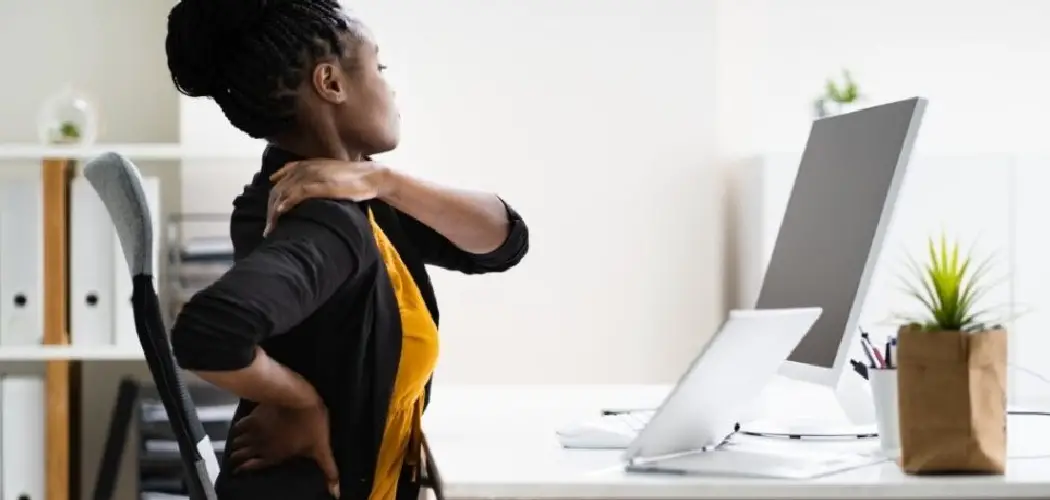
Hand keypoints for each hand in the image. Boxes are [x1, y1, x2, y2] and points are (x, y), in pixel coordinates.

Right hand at [228, 403, 339, 497]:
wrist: (296, 397)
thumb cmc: (310, 423)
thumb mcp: (321, 448)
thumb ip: (328, 469)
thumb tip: (336, 492)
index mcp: (274, 455)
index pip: (253, 467)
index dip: (244, 470)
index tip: (237, 472)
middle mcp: (260, 445)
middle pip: (241, 454)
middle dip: (237, 459)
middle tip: (233, 461)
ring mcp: (255, 430)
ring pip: (238, 441)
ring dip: (236, 445)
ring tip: (234, 448)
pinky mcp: (254, 415)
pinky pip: (239, 425)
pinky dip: (236, 429)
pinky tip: (237, 429)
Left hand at [264, 159, 390, 235]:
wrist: (371, 176)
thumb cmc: (353, 179)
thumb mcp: (329, 175)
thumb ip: (314, 180)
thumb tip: (304, 195)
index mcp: (305, 165)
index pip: (280, 182)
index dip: (272, 199)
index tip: (270, 214)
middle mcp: (304, 168)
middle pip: (277, 190)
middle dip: (270, 210)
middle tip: (268, 229)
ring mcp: (310, 176)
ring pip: (282, 193)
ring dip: (273, 212)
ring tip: (271, 229)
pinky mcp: (318, 185)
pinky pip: (295, 194)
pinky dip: (284, 205)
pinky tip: (280, 215)